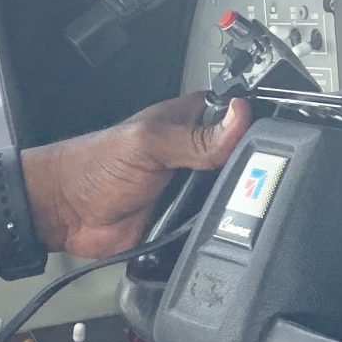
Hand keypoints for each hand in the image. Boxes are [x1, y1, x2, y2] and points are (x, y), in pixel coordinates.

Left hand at [16, 94, 249, 258]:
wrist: (65, 214)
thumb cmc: (93, 166)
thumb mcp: (149, 143)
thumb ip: (197, 137)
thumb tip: (242, 116)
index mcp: (191, 121)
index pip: (239, 114)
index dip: (257, 125)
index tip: (276, 141)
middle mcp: (197, 152)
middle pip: (244, 159)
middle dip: (251, 171)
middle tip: (260, 181)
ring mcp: (193, 188)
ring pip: (234, 194)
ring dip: (235, 202)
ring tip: (240, 206)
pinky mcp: (187, 219)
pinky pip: (215, 224)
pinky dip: (219, 227)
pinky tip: (225, 227)